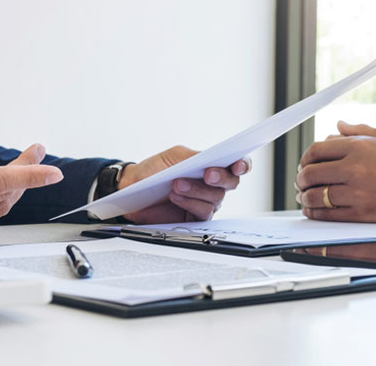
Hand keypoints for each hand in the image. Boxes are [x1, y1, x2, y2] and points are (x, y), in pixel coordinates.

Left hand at [117, 146, 250, 223]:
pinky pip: (202, 212)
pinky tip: (175, 196)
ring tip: (176, 184)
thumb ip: (196, 157)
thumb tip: (213, 158)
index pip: (236, 165)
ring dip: (197, 190)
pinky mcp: (195, 218)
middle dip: (221, 177)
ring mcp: (205, 202)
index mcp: (211, 165)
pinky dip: (189, 203)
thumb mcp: (175, 157)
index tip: (238, 165)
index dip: (242, 165)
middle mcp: (212, 184)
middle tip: (207, 174)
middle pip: (231, 183)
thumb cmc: (154, 170)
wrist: (133, 188)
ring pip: (215, 198)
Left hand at [295, 111, 375, 222]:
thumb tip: (337, 126)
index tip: (304, 166)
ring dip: (305, 198)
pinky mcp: (363, 214)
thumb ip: (359, 132)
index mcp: (358, 146)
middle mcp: (355, 167)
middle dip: (301, 180)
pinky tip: (314, 212)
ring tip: (305, 198)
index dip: (304, 160)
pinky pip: (328, 215)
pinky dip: (315, 214)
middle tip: (300, 184)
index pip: (316, 151)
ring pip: (316, 196)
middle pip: (311, 173)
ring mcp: (358, 192)